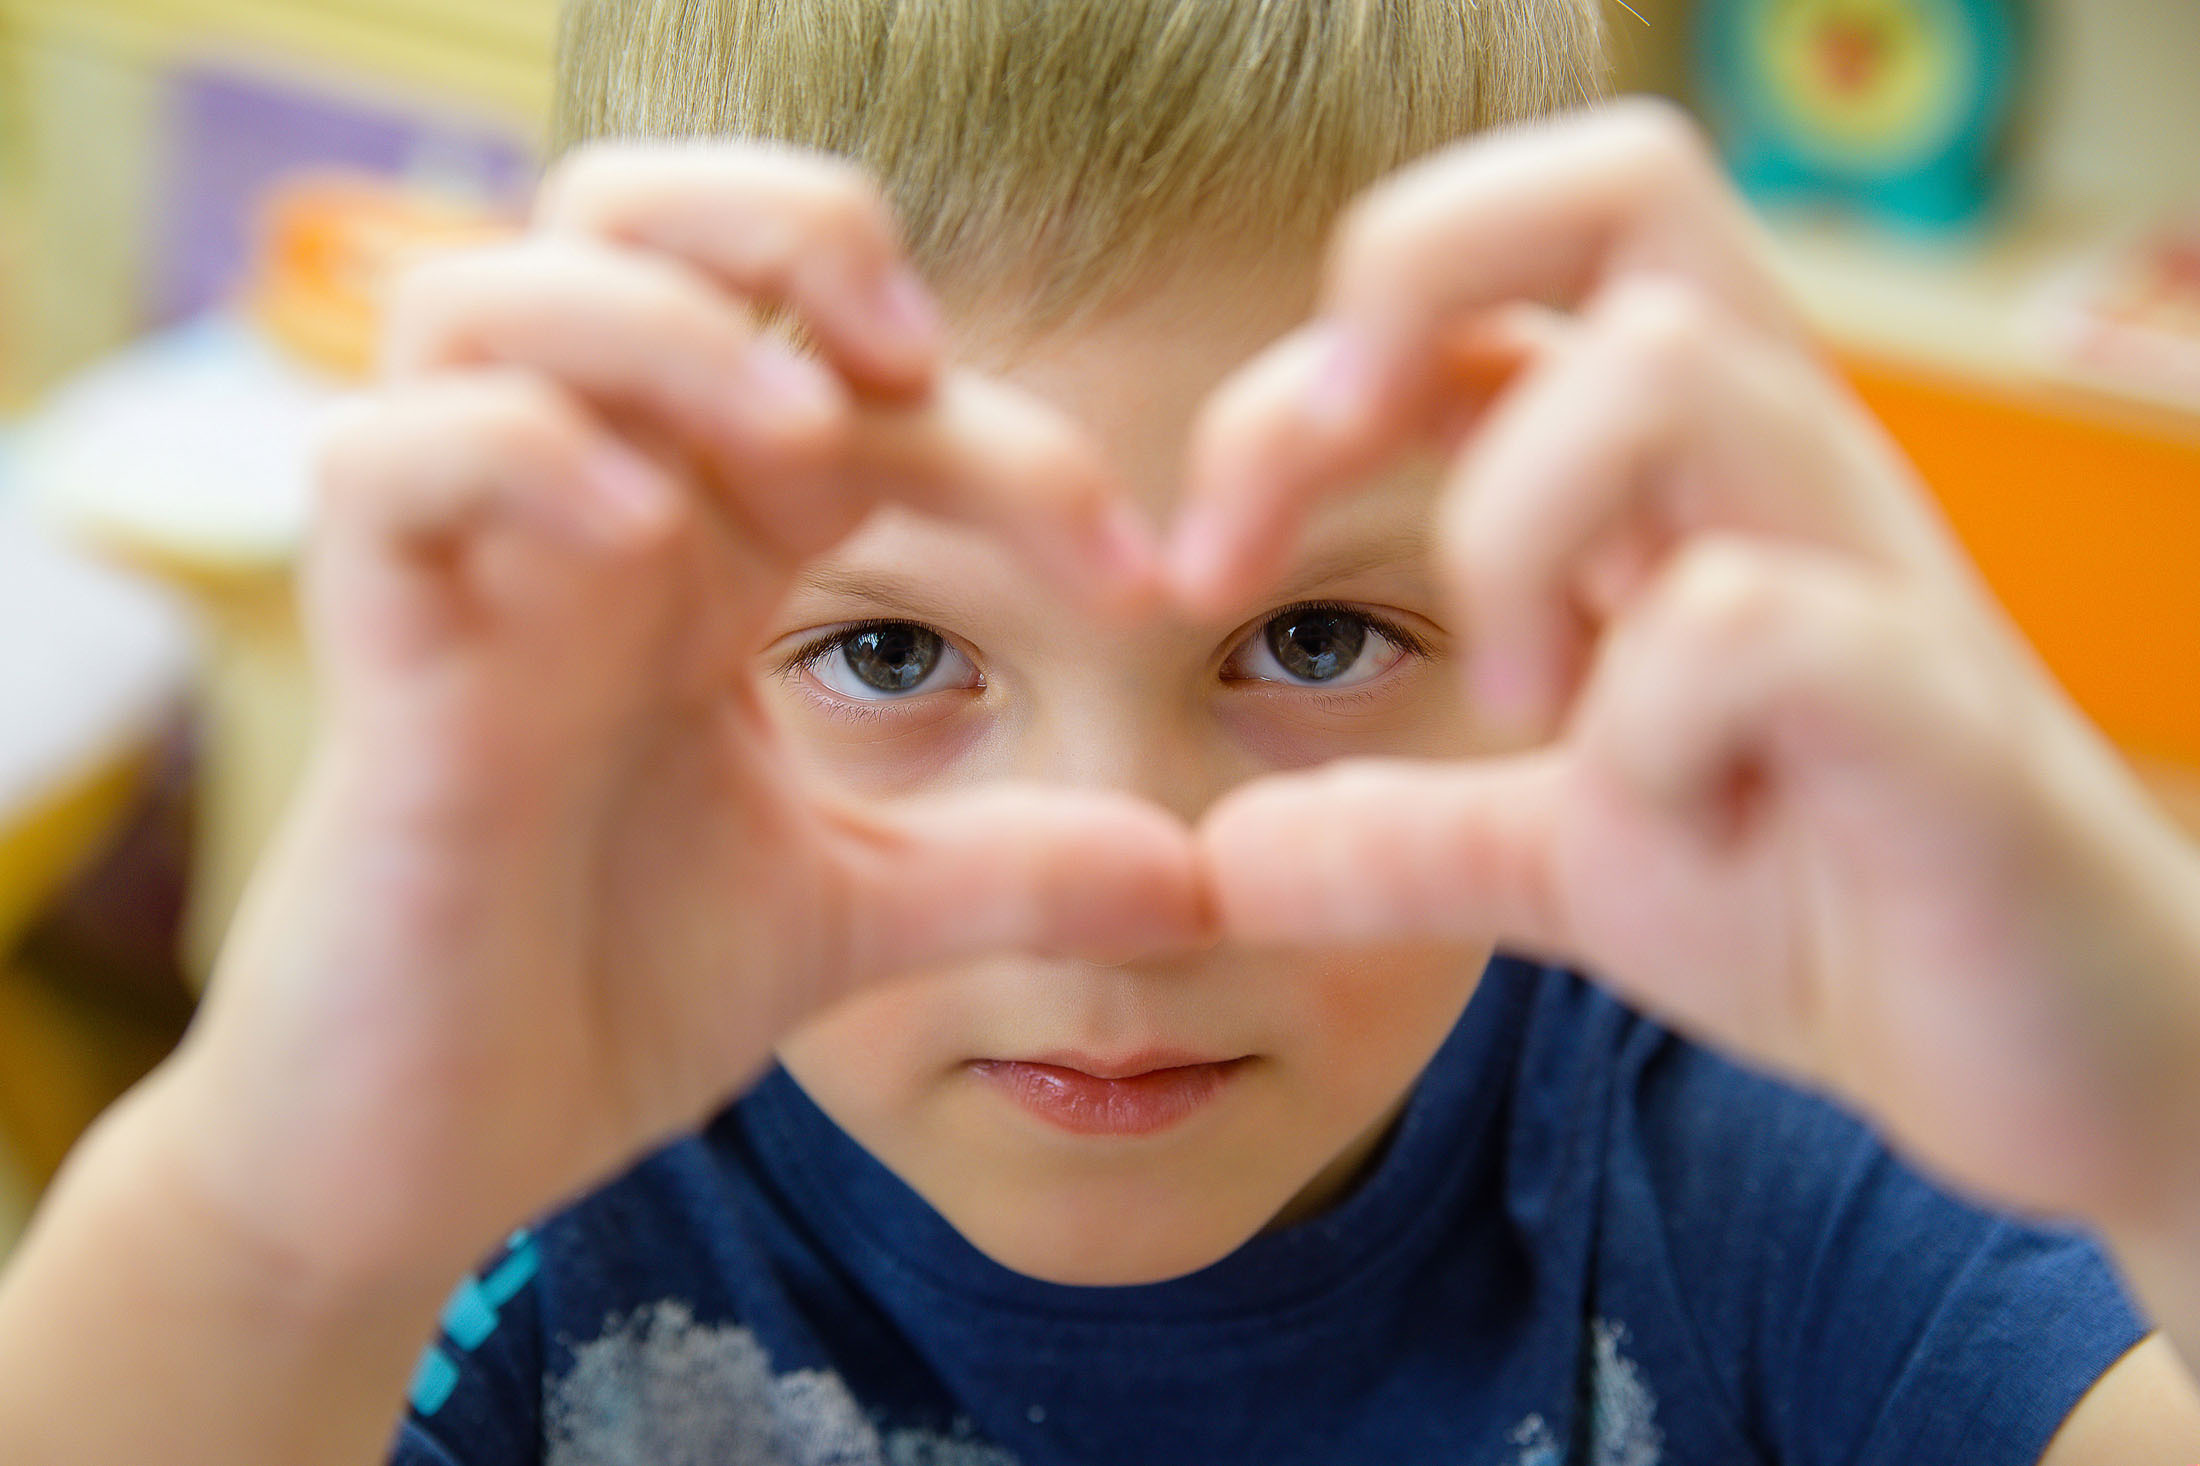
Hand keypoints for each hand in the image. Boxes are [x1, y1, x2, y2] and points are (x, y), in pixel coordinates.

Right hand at [159, 143, 1208, 1285]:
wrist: (435, 1151)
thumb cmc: (606, 993)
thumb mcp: (853, 919)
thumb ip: (1010, 872)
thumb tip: (1198, 875)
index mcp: (705, 548)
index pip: (853, 381)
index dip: (1020, 436)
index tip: (1145, 576)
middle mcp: (586, 518)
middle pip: (625, 211)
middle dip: (785, 224)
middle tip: (907, 359)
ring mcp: (468, 573)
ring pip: (484, 295)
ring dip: (662, 327)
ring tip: (791, 453)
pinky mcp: (370, 660)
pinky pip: (379, 459)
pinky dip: (509, 455)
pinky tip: (639, 550)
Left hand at [1184, 101, 2199, 1232]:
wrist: (2053, 1052)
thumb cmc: (1824, 902)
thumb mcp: (1568, 864)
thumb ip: (1400, 839)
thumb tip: (1223, 855)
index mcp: (1674, 473)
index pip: (1481, 276)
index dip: (1292, 388)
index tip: (1204, 567)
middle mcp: (1774, 467)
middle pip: (1621, 185)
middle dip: (1406, 293)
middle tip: (1300, 518)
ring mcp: (1865, 567)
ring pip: (1675, 368)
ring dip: (1514, 531)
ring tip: (1522, 708)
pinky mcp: (1936, 710)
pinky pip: (1758, 619)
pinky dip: (1649, 724)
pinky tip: (1663, 816)